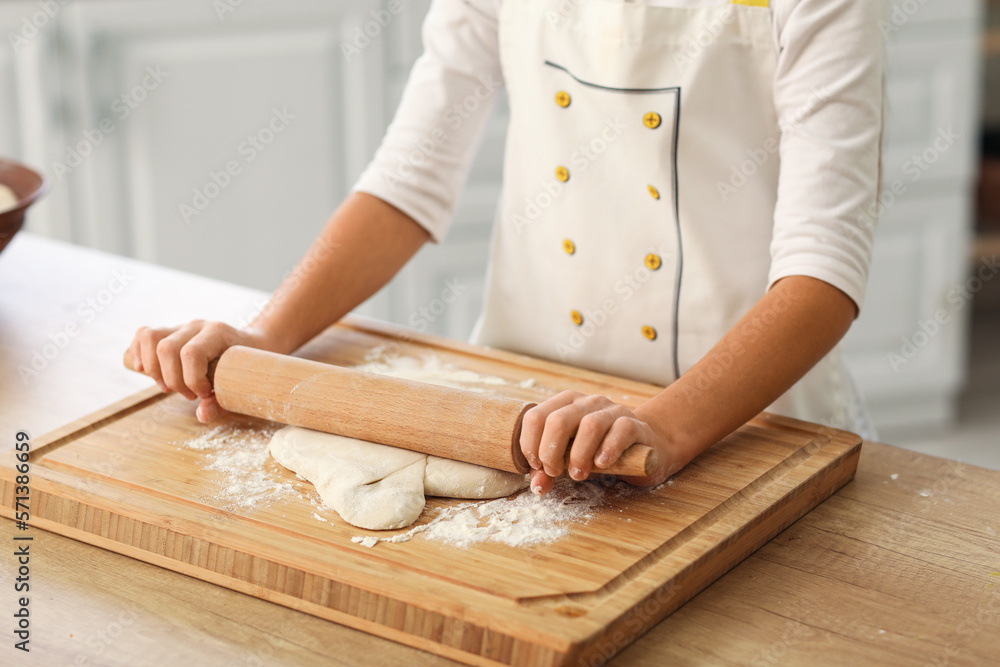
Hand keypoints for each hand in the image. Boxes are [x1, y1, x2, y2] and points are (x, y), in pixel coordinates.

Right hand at [127, 321, 275, 422]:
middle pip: (166, 348)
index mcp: (218, 333)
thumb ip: (222, 402)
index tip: (204, 395)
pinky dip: (139, 352)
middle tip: (189, 395)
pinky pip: (144, 334)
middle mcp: (198, 325)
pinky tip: (145, 370)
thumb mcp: (241, 386)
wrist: (255, 345)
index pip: (192, 353)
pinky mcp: (172, 332)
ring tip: (168, 386)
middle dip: (173, 379)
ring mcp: (183, 326)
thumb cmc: (248, 367)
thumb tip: (201, 415)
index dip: (192, 380)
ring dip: (154, 369)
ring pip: (151, 337)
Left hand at [518, 390, 678, 494]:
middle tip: (556, 472)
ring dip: (579, 455)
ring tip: (578, 474)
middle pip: (558, 420)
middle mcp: (588, 403)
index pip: (535, 416)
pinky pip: (621, 430)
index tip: (537, 466)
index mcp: (565, 405)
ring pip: (589, 425)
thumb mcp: (571, 459)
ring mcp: (613, 411)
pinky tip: (602, 464)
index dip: (530, 444)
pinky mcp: (636, 425)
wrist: (645, 448)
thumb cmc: (600, 452)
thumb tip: (537, 486)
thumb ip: (551, 470)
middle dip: (551, 452)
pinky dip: (608, 449)